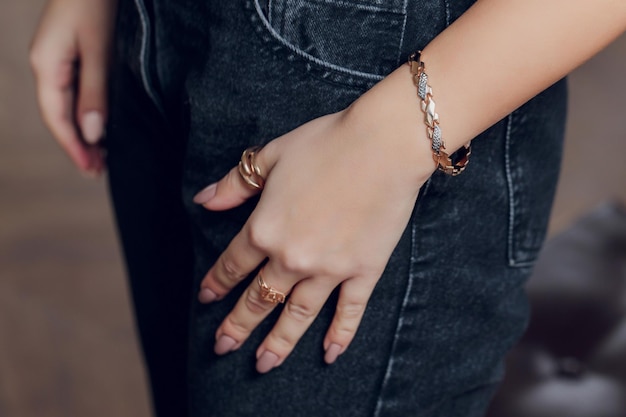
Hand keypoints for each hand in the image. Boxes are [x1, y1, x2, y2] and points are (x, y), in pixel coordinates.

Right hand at [30, 0, 116, 175]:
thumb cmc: (96, 3)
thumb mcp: (100, 49)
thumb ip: (95, 92)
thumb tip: (91, 133)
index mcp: (46, 65)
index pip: (56, 118)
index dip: (73, 148)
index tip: (91, 171)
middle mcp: (47, 65)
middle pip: (59, 116)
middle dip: (77, 145)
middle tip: (98, 171)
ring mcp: (57, 59)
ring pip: (67, 106)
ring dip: (82, 132)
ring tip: (101, 157)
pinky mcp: (71, 54)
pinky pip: (75, 92)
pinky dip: (87, 113)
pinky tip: (100, 125)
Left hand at [193, 73, 436, 373]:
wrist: (383, 145)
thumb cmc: (326, 144)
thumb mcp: (272, 157)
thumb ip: (235, 184)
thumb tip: (203, 200)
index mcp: (265, 228)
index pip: (232, 264)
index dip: (216, 283)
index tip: (206, 298)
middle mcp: (292, 258)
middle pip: (258, 299)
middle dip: (237, 325)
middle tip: (223, 347)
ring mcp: (329, 270)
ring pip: (297, 315)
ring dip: (278, 343)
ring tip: (263, 364)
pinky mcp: (363, 271)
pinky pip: (349, 311)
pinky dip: (340, 335)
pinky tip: (330, 355)